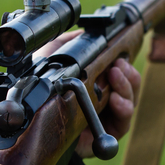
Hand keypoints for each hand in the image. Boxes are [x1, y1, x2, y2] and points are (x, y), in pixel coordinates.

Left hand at [33, 29, 141, 158]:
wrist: (32, 122)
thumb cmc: (43, 92)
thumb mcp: (54, 59)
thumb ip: (69, 43)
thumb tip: (85, 30)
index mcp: (98, 82)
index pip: (120, 71)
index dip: (124, 63)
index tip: (119, 55)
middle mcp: (106, 99)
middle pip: (131, 85)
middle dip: (128, 73)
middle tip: (118, 65)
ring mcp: (108, 117)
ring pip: (131, 100)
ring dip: (127, 86)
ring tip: (116, 76)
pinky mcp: (106, 134)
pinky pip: (123, 122)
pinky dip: (123, 108)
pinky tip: (116, 99)